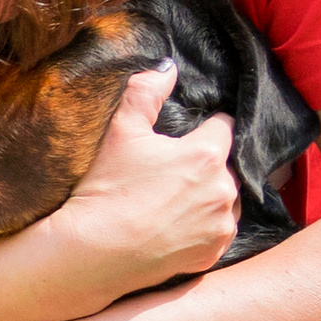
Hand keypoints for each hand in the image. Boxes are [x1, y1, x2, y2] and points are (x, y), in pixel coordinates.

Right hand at [50, 60, 238, 304]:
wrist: (94, 251)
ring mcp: (221, 224)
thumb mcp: (121, 130)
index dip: (206, 127)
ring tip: (175, 201)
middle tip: (172, 173)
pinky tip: (177, 226)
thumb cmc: (107, 188)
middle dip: (208, 165)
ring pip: (226, 200)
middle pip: (227, 166)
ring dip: (210, 196)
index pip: (225, 126)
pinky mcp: (213, 252)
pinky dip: (205, 227)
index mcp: (207, 154)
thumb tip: (168, 68)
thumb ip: (146, 91)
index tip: (187, 136)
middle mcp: (224, 189)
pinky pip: (219, 231)